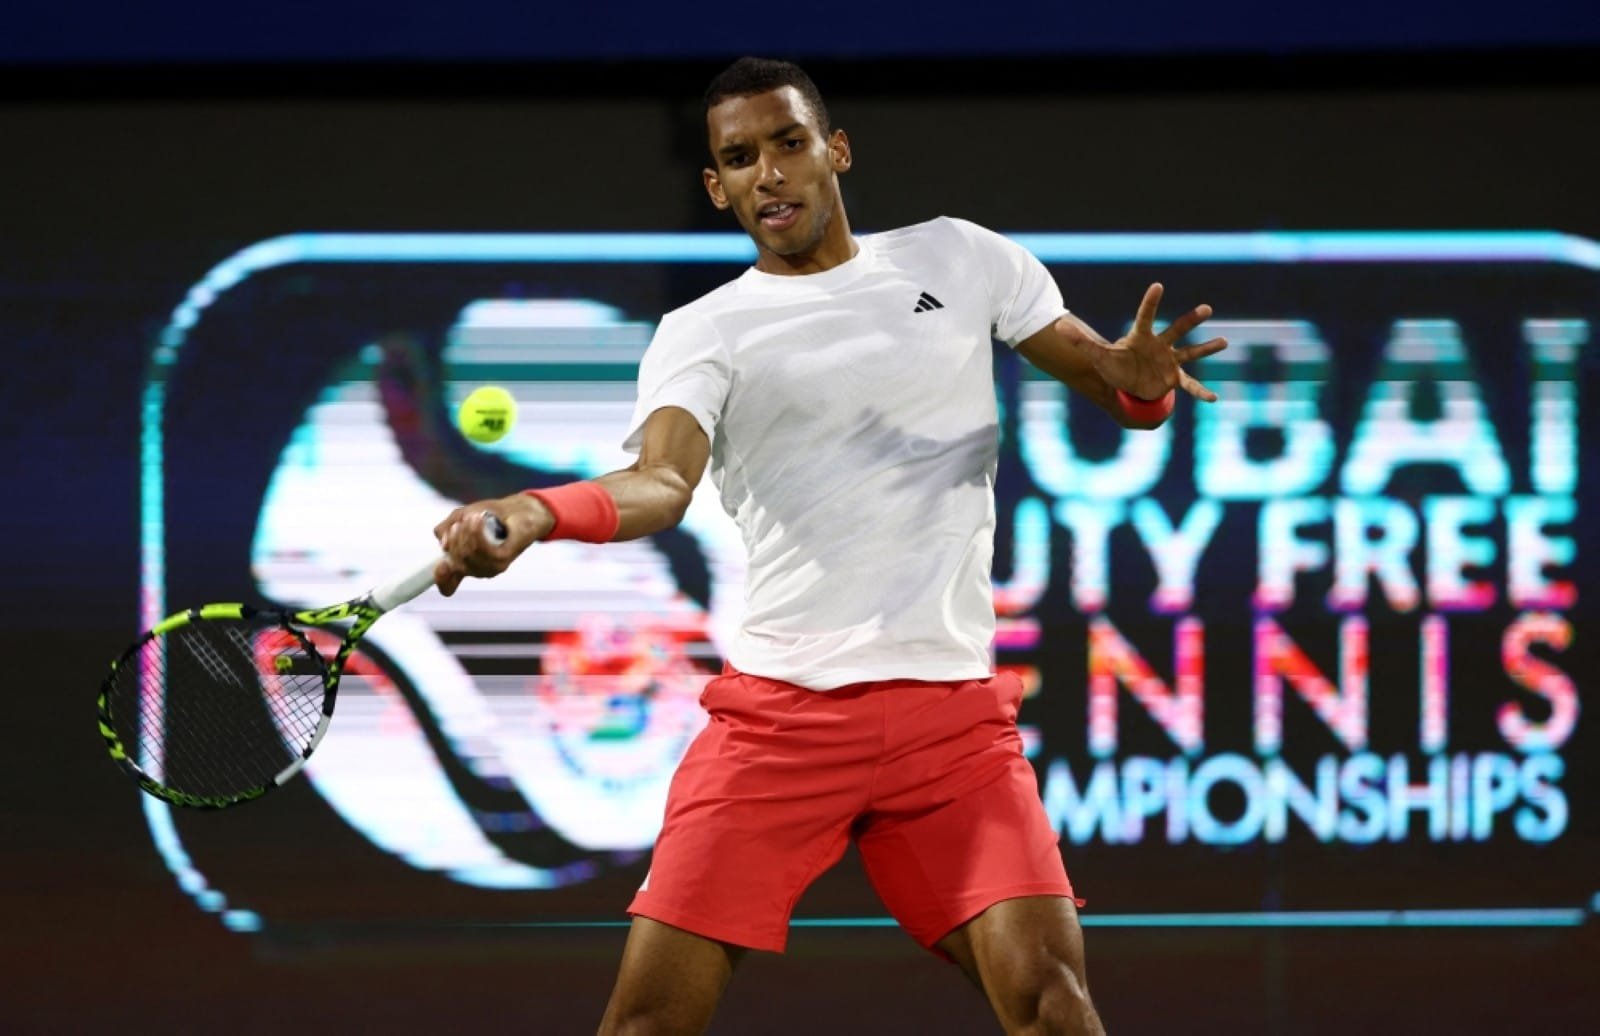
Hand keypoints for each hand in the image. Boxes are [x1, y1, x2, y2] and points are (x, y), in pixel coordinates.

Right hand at [431, 493, 554, 596]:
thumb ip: (445, 529)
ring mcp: (491, 567)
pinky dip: (477, 533)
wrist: (519, 510)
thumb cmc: (490, 515)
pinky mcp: (504, 559)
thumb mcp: (460, 517)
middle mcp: (477, 569)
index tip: (441, 565)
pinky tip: (478, 519)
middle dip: (454, 539)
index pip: (448, 584)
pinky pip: (483, 551)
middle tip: (462, 521)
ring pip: (467, 556)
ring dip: (466, 533)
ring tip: (473, 517)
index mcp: (465, 564)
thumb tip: (442, 544)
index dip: (441, 579)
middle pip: (455, 564)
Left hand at [1091, 283, 1227, 402]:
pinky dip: (1200, 392)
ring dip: (1206, 348)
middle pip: (1177, 329)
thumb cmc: (1113, 365)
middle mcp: (1160, 345)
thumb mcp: (1097, 355)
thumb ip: (1081, 340)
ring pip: (1190, 352)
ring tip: (1224, 342)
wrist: (1125, 383)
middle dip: (1191, 320)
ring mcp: (1169, 361)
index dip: (1150, 302)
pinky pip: (1190, 385)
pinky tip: (1213, 398)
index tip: (1157, 286)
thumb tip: (1057, 326)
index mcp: (1141, 337)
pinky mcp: (1173, 378)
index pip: (1146, 316)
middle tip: (1207, 308)